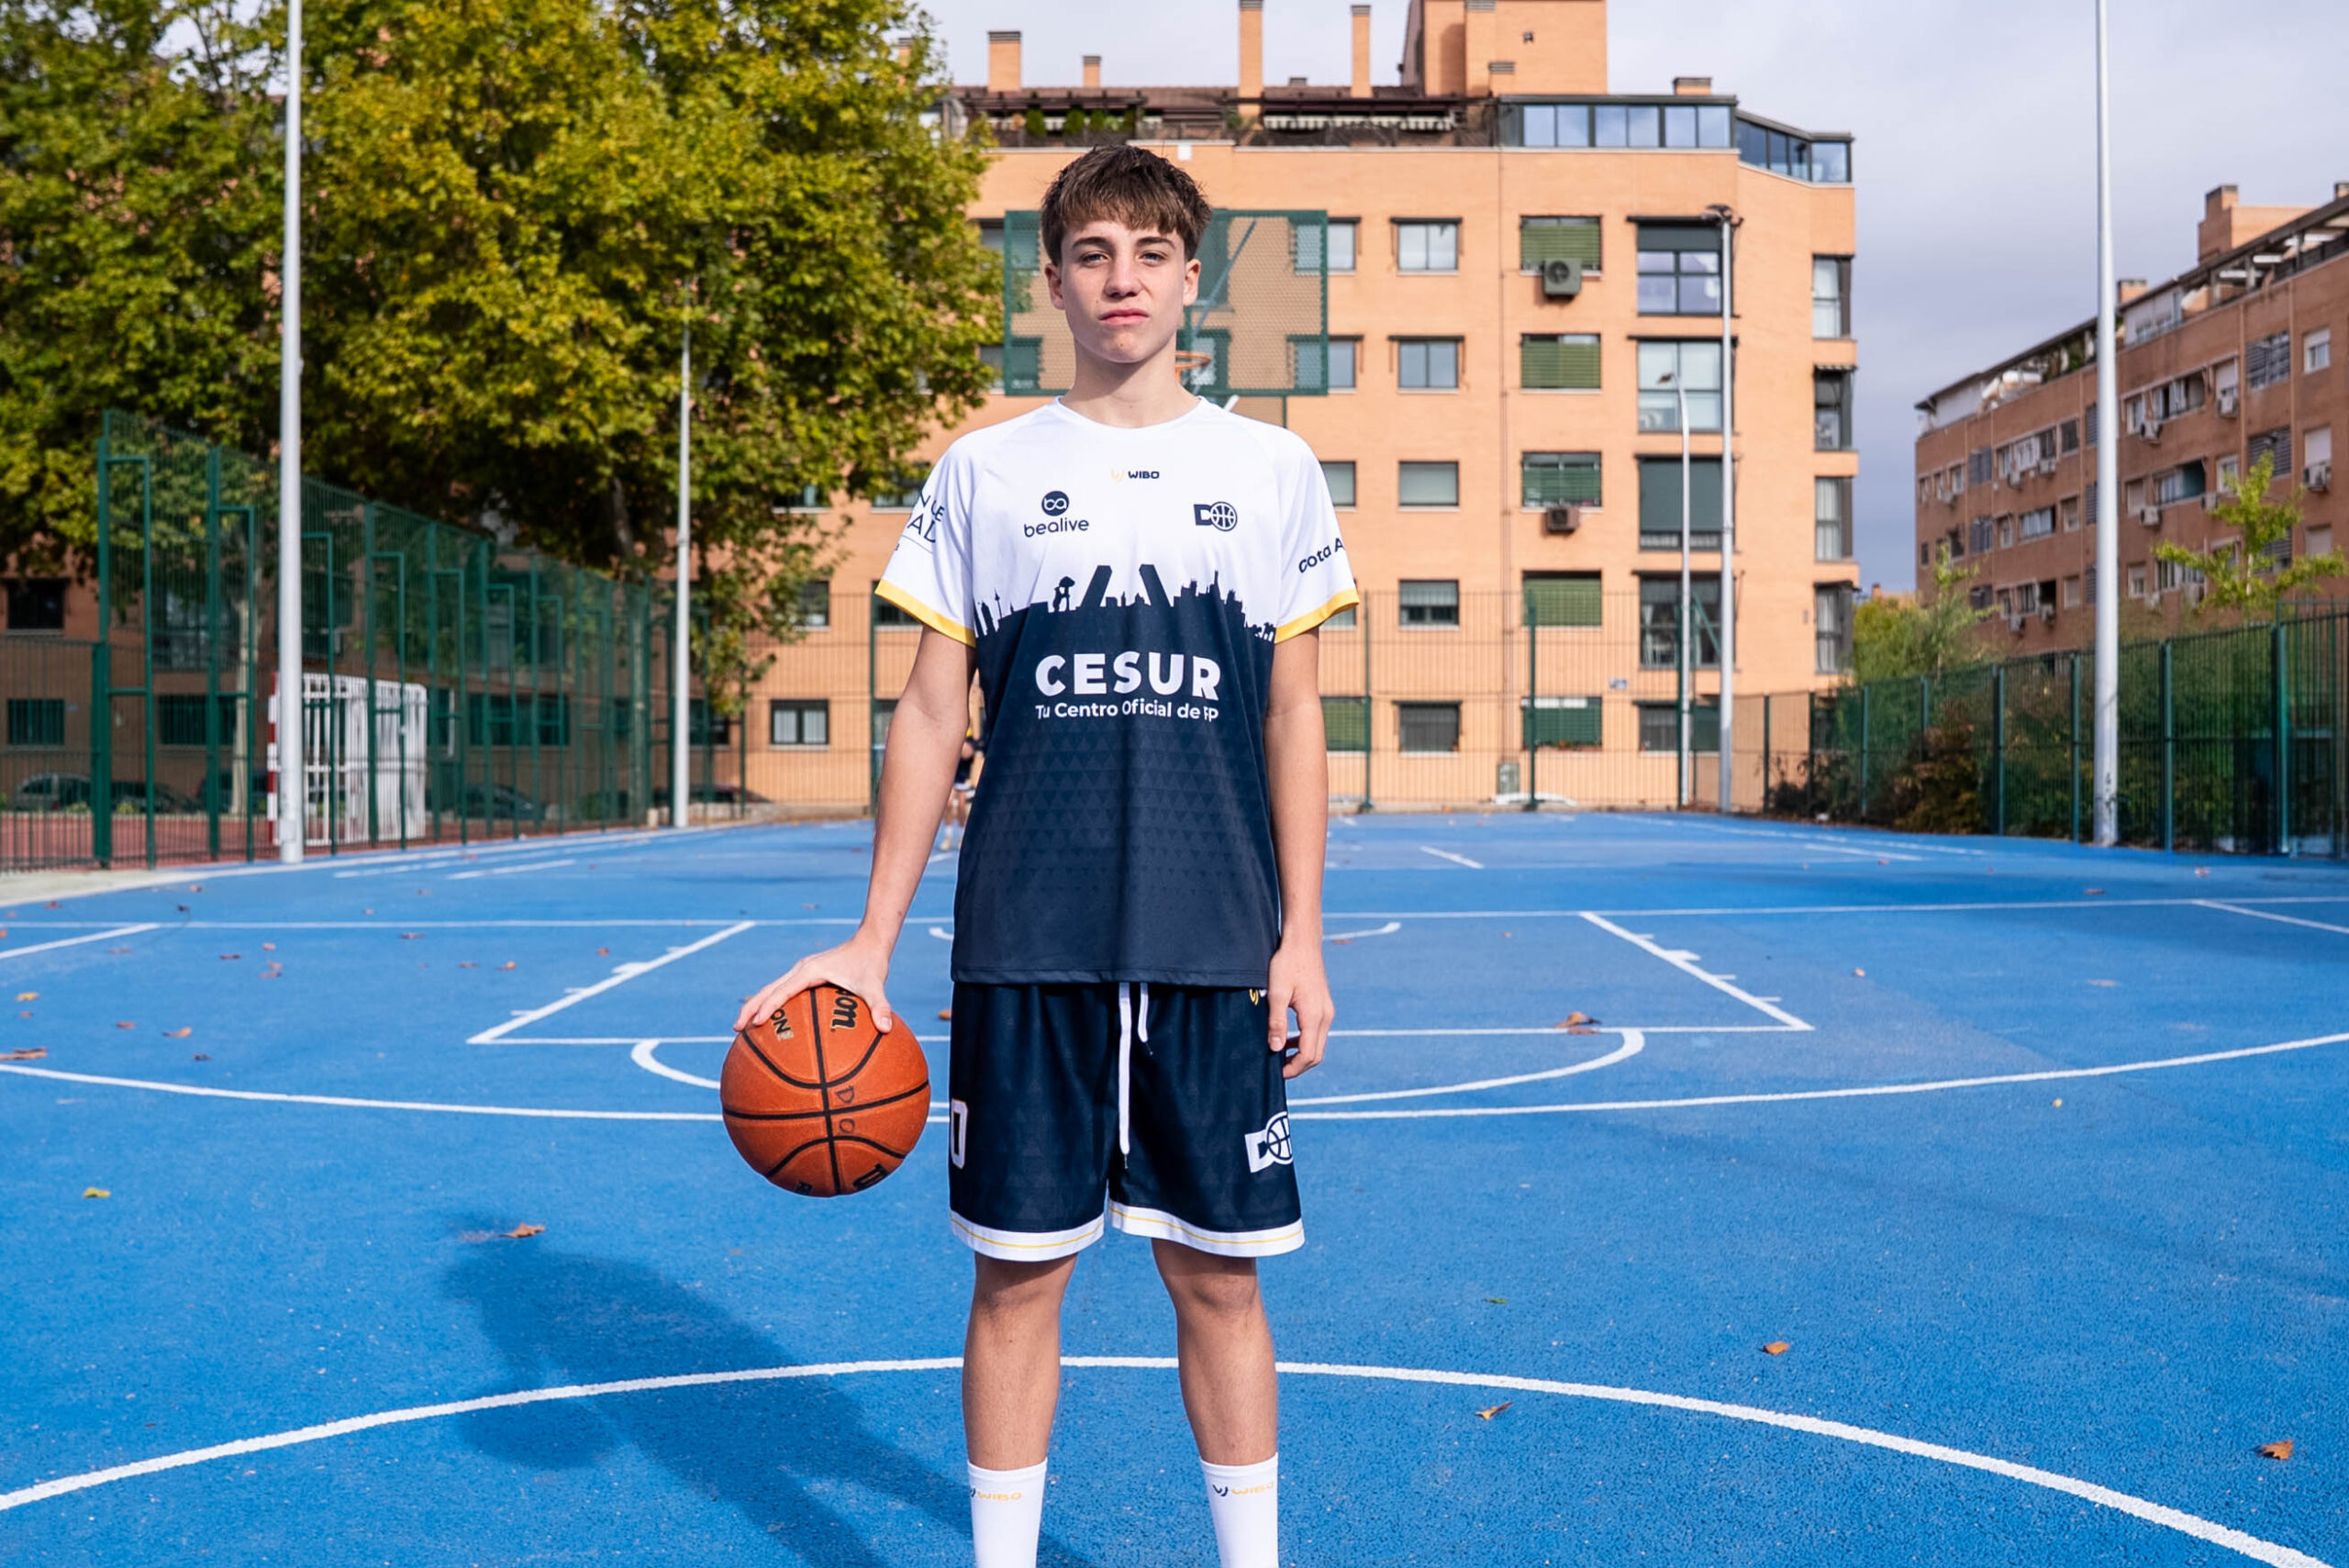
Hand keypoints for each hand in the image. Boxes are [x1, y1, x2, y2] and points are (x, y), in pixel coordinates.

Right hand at [734, 931, 895, 1034]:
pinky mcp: (805, 976)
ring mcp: (801, 972)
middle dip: (750, 1008)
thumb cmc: (871, 963)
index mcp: (810, 971)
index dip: (768, 1007)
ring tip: (743, 1028)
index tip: (755, 1023)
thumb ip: (880, 1006)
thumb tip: (886, 1028)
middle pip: (767, 989)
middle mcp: (800, 970)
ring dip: (756, 1005)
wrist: (870, 942)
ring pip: (771, 989)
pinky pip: (782, 991)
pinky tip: (770, 1022)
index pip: (782, 991)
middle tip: (737, 1029)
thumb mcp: (876, 985)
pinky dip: (770, 1004)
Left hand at [1266, 937, 1332, 1079]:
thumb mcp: (1276, 992)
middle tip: (1276, 1068)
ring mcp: (1327, 1012)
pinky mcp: (1324, 1007)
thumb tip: (1275, 1048)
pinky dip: (1304, 1042)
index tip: (1276, 1072)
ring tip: (1279, 1055)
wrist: (1303, 943)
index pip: (1308, 1055)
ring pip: (1318, 1045)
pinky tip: (1288, 1039)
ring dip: (1301, 1055)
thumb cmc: (1287, 964)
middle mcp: (1326, 1016)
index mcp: (1314, 1016)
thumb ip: (1276, 1022)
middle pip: (1316, 1054)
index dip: (1293, 1068)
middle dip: (1298, 1066)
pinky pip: (1317, 1033)